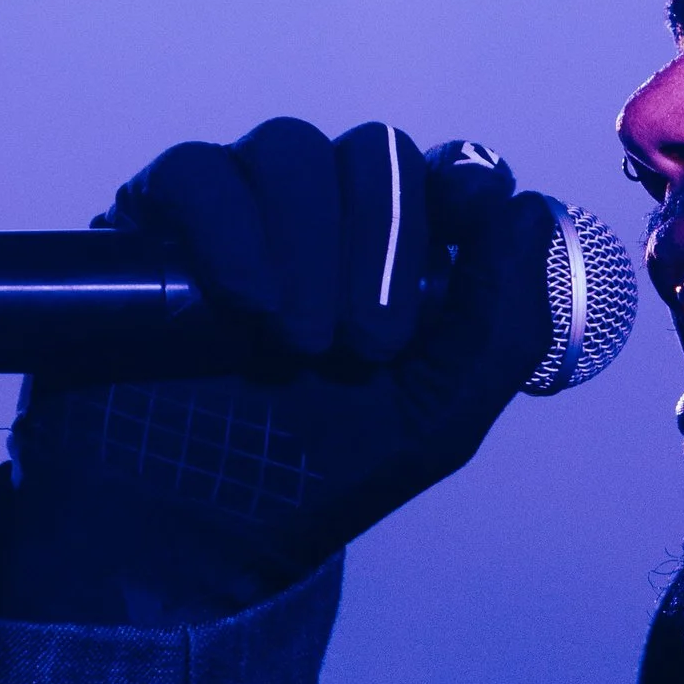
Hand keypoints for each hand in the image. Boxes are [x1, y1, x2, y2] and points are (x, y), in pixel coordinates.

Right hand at [0, 120, 555, 620]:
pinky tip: (248, 301)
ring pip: (291, 149)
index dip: (463, 182)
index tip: (468, 213)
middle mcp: (323, 219)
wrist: (204, 534)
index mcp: (400, 257)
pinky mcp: (155, 224)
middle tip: (372, 344)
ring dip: (312, 241)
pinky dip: (230, 226)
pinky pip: (197, 173)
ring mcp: (241, 213)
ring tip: (303, 342)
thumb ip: (503, 320)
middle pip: (373, 152)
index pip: (444, 174)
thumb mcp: (441, 414)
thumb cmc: (323, 473)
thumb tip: (529, 208)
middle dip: (385, 239)